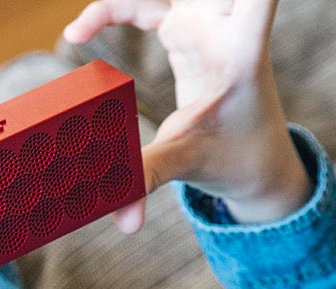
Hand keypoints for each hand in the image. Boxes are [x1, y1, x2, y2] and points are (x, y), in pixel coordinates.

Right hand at [64, 0, 311, 230]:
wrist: (257, 165)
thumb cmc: (236, 160)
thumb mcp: (189, 164)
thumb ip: (148, 180)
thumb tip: (120, 219)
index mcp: (238, 51)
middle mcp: (222, 28)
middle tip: (115, 12)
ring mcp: (203, 26)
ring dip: (121, 3)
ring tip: (79, 30)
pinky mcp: (185, 34)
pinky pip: (142, 6)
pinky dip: (110, 12)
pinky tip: (77, 35)